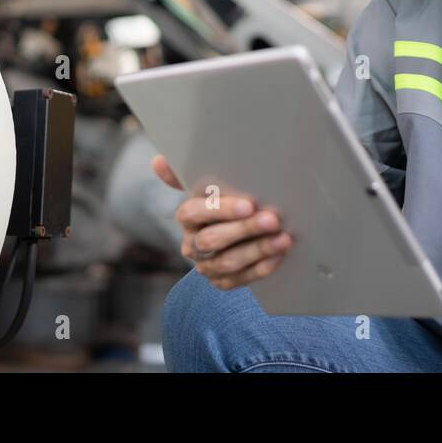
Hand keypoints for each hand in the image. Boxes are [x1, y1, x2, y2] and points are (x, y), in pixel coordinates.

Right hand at [151, 154, 292, 289]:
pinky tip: (278, 256)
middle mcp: (192, 243)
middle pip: (213, 239)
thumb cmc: (225, 200)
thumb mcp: (209, 184)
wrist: (236, 232)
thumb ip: (186, 172)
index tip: (248, 205)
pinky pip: (239, 279)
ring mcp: (205, 265)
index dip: (220, 210)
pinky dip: (260, 268)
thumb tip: (158, 161)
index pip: (195, 212)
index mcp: (187, 216)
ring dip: (258, 250)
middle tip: (272, 220)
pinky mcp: (220, 281)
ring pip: (227, 262)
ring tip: (283, 239)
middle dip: (245, 230)